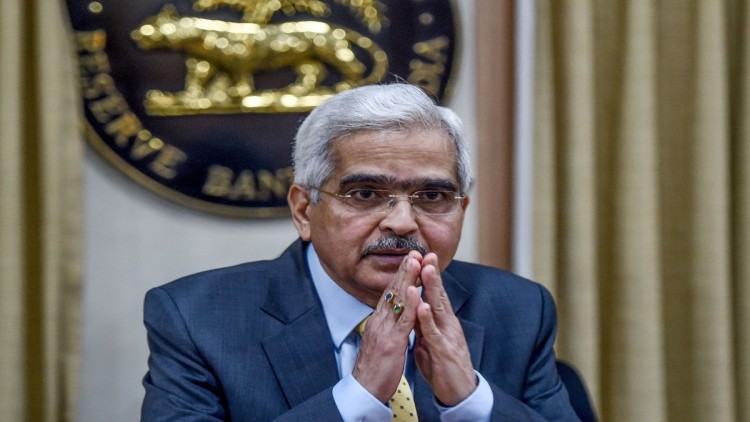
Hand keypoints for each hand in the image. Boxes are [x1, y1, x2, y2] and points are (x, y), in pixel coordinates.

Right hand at [352, 251, 423, 401]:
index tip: (410, 259)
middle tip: (415, 251)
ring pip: (397, 300)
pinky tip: (415, 291)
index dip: (401, 275)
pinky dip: (409, 305)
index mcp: (378, 321)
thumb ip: (385, 325)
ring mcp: (384, 330)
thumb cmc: (374, 368)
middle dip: (405, 270)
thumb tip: (388, 314)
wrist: (364, 390)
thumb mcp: (380, 341)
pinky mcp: (391, 343)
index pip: (390, 293)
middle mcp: (379, 321)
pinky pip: (402, 322)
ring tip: (416, 260)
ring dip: (407, 279)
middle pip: (393, 290)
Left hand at [414, 253, 475, 405]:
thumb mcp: (431, 344)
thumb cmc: (444, 369)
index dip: (429, 277)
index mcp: (443, 322)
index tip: (422, 257)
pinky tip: (423, 306)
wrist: (459, 393)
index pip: (435, 295)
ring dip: (432, 288)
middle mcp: (448, 325)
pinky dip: (428, 319)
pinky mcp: (443, 351)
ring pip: (439, 308)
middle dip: (433, 274)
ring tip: (426, 270)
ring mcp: (447, 337)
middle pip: (440, 295)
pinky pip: (433, 333)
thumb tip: (417, 318)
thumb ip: (424, 329)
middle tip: (427, 253)